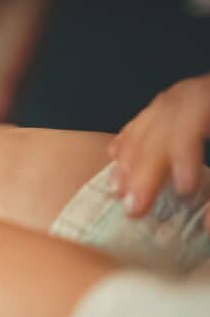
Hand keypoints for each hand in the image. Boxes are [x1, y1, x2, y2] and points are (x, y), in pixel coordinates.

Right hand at [109, 74, 209, 224]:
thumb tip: (208, 224)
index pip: (192, 123)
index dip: (184, 157)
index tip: (183, 191)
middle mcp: (197, 91)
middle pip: (162, 129)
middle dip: (146, 170)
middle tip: (135, 208)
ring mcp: (183, 94)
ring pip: (148, 124)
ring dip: (129, 160)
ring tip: (118, 191)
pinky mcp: (176, 101)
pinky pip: (144, 118)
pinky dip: (128, 139)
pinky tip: (115, 157)